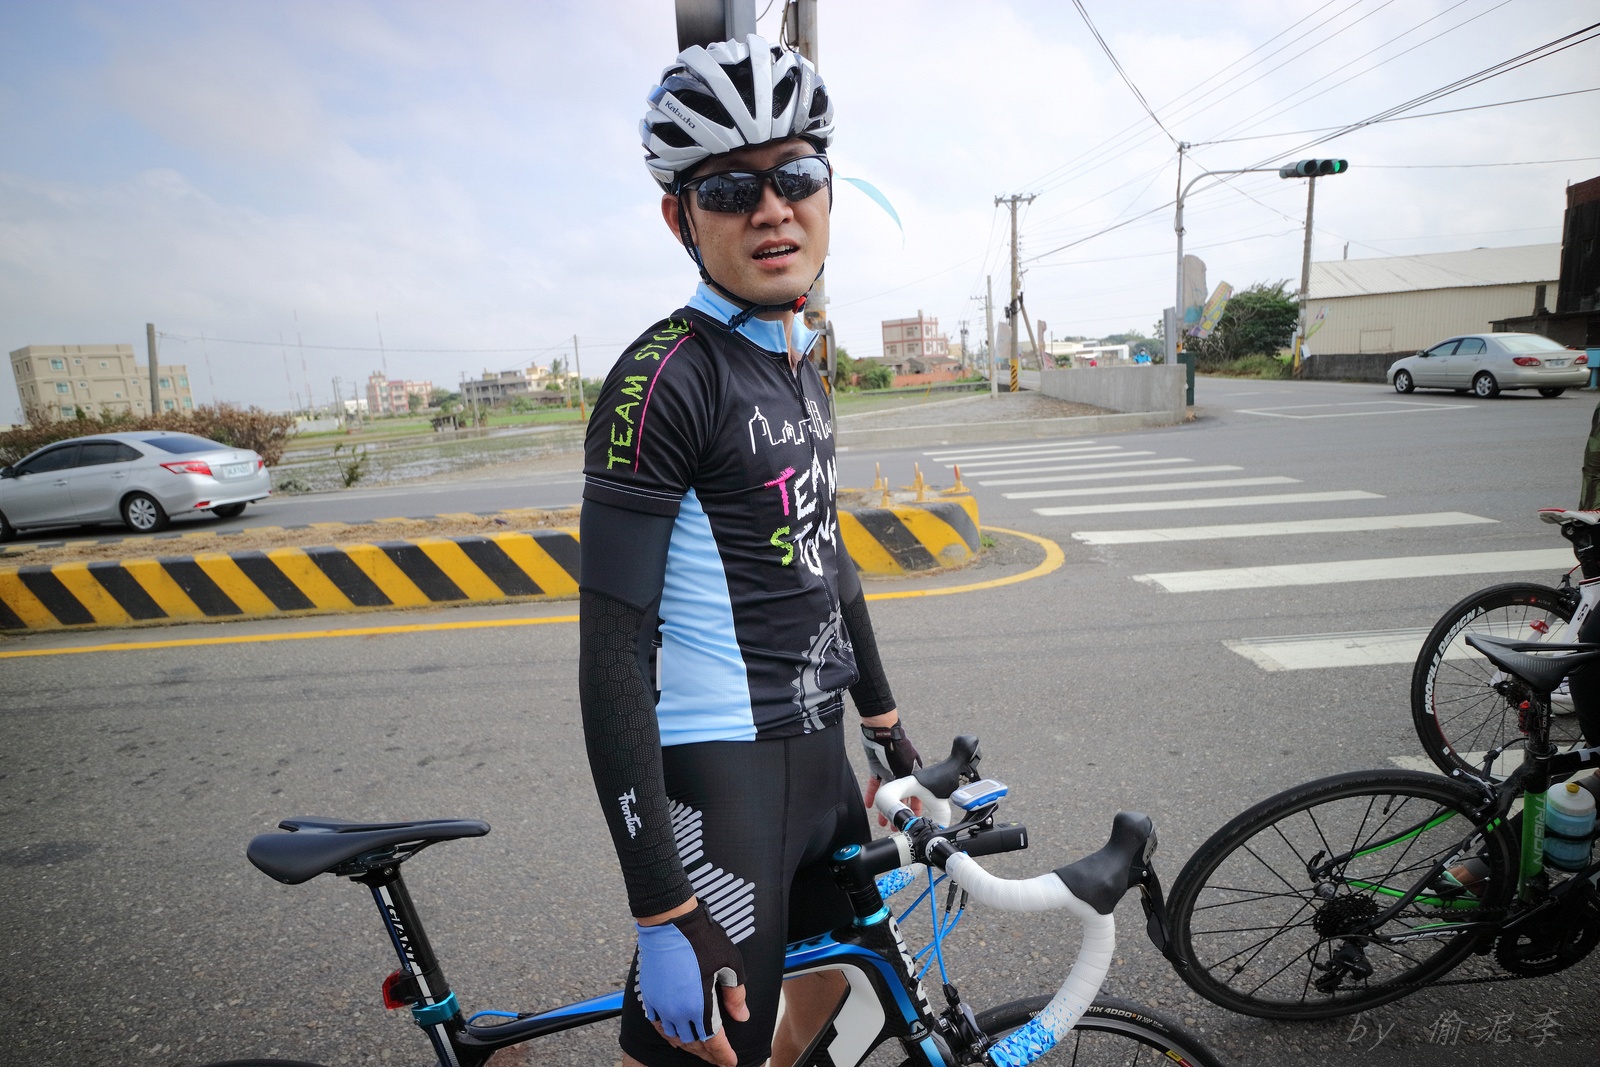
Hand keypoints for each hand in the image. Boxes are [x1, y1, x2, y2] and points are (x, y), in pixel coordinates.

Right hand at [636, 901, 749, 1066]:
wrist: (670, 922)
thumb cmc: (702, 940)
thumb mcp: (730, 966)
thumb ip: (736, 995)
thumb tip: (741, 1016)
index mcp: (698, 1006)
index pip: (713, 1041)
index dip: (723, 1055)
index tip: (730, 1062)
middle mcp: (676, 1010)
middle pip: (693, 1043)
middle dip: (707, 1054)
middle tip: (718, 1058)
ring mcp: (660, 1004)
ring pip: (673, 1036)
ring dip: (688, 1045)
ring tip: (700, 1048)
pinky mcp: (649, 996)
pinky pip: (658, 1024)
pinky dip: (668, 1033)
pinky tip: (675, 1033)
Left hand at [861, 717, 921, 827]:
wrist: (882, 733)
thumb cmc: (898, 748)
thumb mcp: (906, 769)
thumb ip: (907, 785)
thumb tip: (909, 800)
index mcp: (912, 773)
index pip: (916, 794)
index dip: (915, 807)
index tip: (914, 818)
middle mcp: (901, 773)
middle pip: (900, 796)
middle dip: (898, 811)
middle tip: (894, 825)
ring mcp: (888, 770)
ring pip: (887, 793)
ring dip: (884, 807)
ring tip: (882, 821)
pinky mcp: (876, 767)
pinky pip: (874, 783)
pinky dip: (872, 793)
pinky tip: (870, 804)